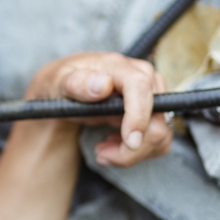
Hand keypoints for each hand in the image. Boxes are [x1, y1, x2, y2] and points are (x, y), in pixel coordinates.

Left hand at [25, 52, 171, 167]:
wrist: (65, 91)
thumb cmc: (61, 85)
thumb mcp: (58, 83)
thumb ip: (78, 84)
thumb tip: (103, 85)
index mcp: (118, 66)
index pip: (140, 86)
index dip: (139, 115)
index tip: (129, 141)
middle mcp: (142, 76)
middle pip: (156, 116)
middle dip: (131, 146)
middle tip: (100, 153)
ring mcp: (152, 94)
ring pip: (160, 133)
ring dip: (132, 152)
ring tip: (103, 151)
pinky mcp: (155, 111)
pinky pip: (160, 140)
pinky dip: (139, 152)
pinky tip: (114, 146)